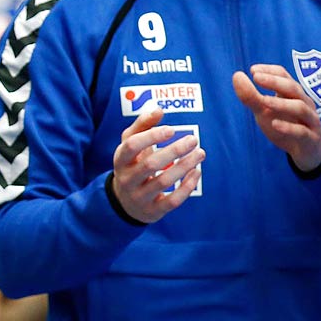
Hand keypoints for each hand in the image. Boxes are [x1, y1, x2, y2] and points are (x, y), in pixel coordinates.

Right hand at [110, 107, 203, 223]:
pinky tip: (197, 172)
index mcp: (120, 160)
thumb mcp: (130, 145)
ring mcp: (139, 197)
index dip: (151, 136)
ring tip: (200, 153)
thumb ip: (143, 125)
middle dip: (174, 150)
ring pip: (163, 181)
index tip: (171, 129)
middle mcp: (127, 179)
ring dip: (185, 166)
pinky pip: (172, 200)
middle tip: (193, 140)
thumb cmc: (132, 165)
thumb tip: (158, 109)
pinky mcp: (153, 211)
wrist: (125, 202)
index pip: (132, 146)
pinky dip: (187, 186)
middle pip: (150, 164)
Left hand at [231, 64, 320, 171]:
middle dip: (275, 82)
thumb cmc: (284, 124)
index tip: (253, 70)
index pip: (284, 75)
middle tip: (256, 78)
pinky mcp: (310, 139)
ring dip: (281, 103)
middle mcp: (304, 103)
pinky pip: (302, 131)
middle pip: (293, 88)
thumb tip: (237, 75)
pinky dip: (288, 127)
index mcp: (293, 93)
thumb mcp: (264, 110)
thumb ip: (251, 96)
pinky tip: (274, 124)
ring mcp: (310, 120)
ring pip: (300, 107)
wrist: (304, 151)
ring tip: (264, 100)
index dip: (270, 71)